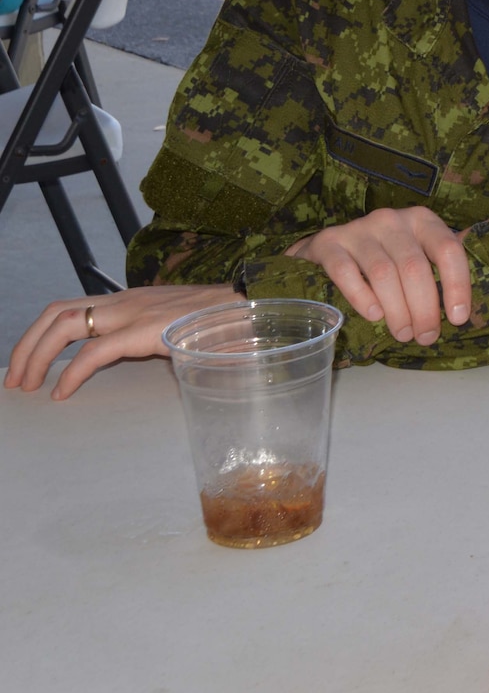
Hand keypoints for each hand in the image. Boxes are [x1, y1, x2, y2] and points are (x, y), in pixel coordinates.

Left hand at [5, 285, 236, 398]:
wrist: (259, 305)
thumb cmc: (231, 321)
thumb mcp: (184, 329)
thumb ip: (162, 340)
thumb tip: (156, 363)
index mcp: (133, 300)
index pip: (72, 307)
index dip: (41, 335)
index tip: (31, 366)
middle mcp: (126, 301)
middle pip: (56, 312)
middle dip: (27, 345)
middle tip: (16, 379)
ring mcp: (135, 312)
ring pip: (64, 324)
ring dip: (37, 355)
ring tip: (28, 384)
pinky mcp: (146, 330)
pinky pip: (94, 352)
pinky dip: (72, 372)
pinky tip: (63, 392)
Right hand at [286, 207, 468, 343]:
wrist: (330, 246)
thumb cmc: (387, 254)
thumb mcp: (418, 251)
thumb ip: (441, 267)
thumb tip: (468, 305)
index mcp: (422, 220)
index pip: (448, 249)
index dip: (457, 285)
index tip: (458, 319)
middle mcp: (392, 220)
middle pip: (414, 267)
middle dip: (424, 308)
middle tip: (426, 336)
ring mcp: (359, 229)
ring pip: (383, 273)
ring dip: (397, 310)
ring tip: (404, 334)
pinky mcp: (329, 243)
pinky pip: (346, 273)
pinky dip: (362, 297)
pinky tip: (374, 316)